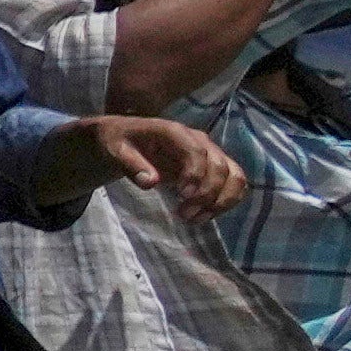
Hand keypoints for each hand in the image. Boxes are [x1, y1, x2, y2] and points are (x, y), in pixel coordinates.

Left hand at [74, 113, 243, 219]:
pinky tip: (206, 215)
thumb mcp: (115, 151)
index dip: (195, 174)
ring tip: (197, 219)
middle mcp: (199, 140)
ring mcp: (211, 153)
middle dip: (207, 194)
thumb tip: (150, 182)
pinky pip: (234, 183)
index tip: (183, 196)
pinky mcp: (215, 166)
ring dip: (222, 200)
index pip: (196, 151)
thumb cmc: (120, 143)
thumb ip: (131, 165)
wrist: (127, 139)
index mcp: (174, 132)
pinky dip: (227, 200)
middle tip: (184, 215)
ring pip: (235, 175)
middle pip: (219, 166)